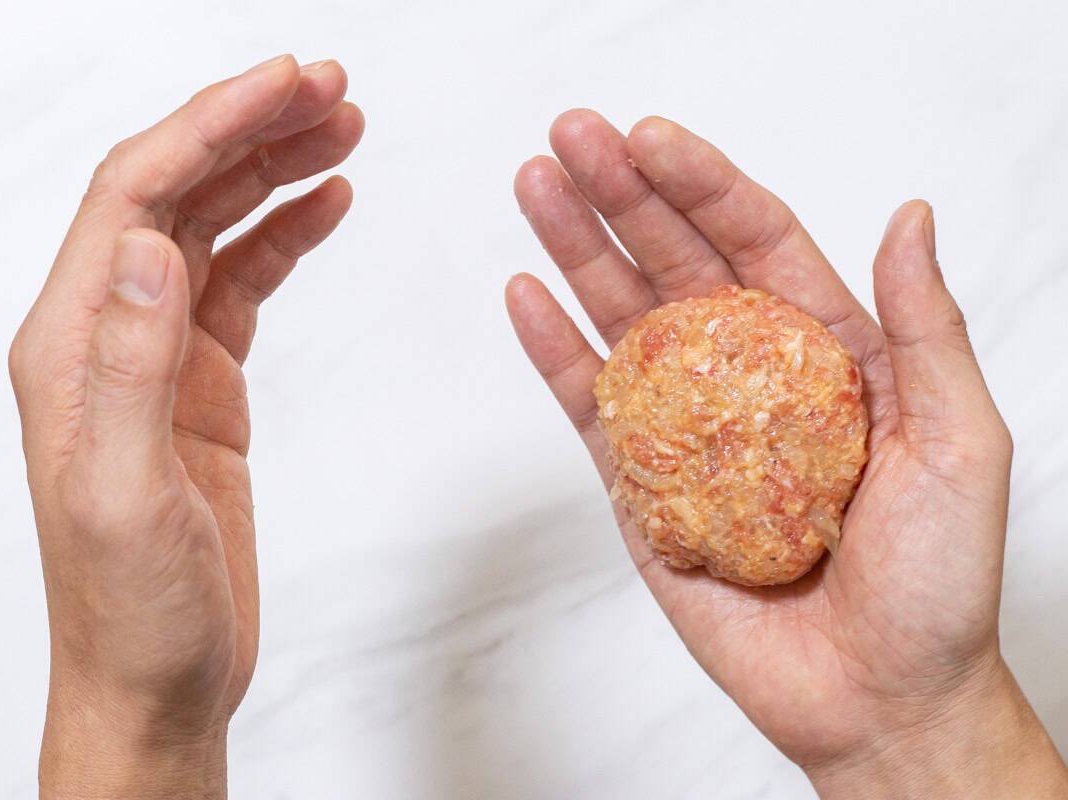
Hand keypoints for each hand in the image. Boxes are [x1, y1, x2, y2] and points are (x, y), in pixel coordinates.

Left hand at [9, 55, 362, 798]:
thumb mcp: (125, 500)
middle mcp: (106, 335)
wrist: (155, 683)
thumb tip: (146, 249)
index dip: (210, 127)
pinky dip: (285, 235)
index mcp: (72, 347)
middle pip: (173, 193)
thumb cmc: (134, 612)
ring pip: (212, 229)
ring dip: (272, 171)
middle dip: (249, 129)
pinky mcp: (201, 386)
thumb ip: (130, 369)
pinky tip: (326, 205)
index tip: (288, 86)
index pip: (136, 197)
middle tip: (331, 89)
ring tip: (342, 130)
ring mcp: (157, 357)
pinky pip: (242, 283)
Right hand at [506, 110, 1067, 796]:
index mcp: (826, 350)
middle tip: (570, 138)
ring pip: (623, 321)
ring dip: (577, 253)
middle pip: (675, 265)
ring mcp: (690, 427)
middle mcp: (750, 376)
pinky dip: (555, 350)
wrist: (875, 698)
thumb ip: (926, 328)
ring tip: (535, 188)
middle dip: (622, 196)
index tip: (648, 138)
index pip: (756, 241)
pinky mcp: (643, 486)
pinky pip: (591, 406)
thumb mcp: (959, 441)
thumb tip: (910, 215)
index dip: (702, 184)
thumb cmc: (937, 581)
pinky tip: (527, 294)